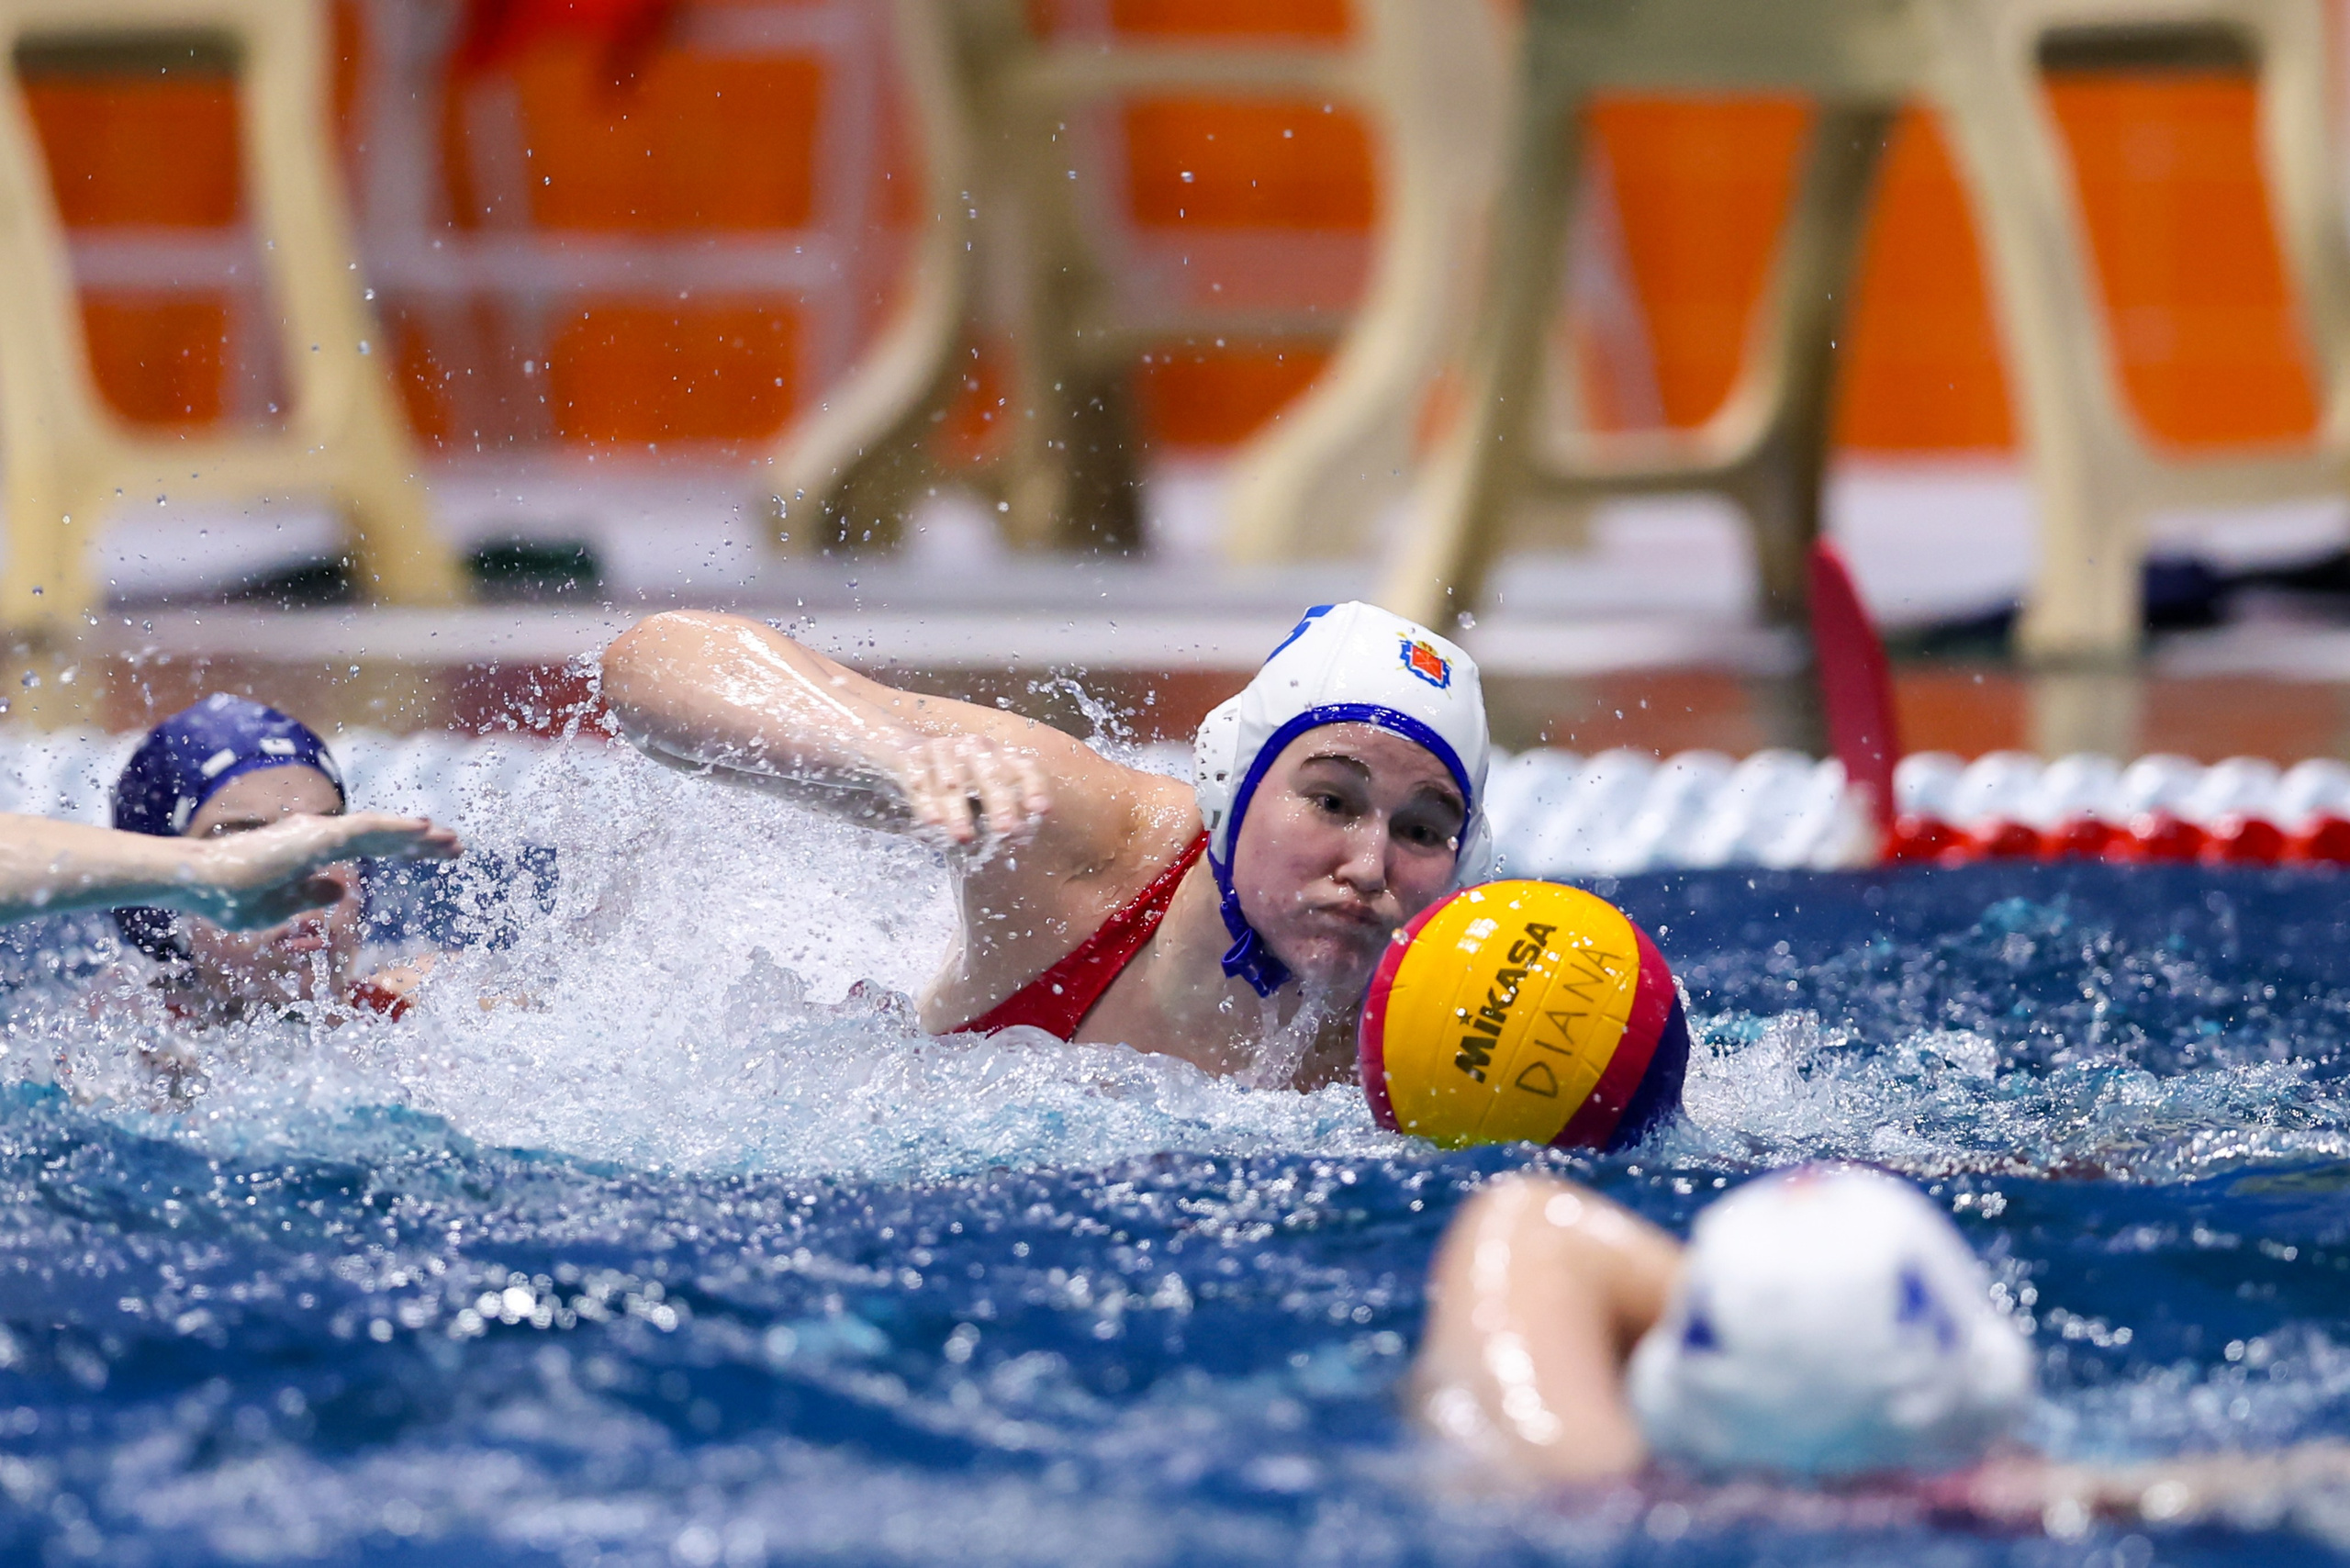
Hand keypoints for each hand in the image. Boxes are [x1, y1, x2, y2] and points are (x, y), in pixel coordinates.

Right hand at [179, 812, 462, 928]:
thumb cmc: (230, 896)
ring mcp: (318, 835)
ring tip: (450, 841)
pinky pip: (362, 831)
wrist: (197, 883)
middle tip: (459, 847)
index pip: (373, 847)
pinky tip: (422, 832)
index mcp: (316, 851)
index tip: (441, 855)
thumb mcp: (280, 906)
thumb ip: (310, 895)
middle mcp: (321, 837)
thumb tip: (339, 890)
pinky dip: (394, 830)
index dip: (409, 849)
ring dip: (417, 836)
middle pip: (384, 837)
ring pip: (379, 831)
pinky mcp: (313, 838)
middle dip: (423, 843)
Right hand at [893, 734, 1051, 850]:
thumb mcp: (981, 789)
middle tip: (1005, 829)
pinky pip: (919, 780)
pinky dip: (925, 802)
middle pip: (991, 774)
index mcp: (997, 755)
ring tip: (963, 836)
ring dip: (958, 810)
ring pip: (953, 781)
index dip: (1034, 787)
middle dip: (999, 802)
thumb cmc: (953, 776)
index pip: (1023, 766)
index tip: (1040, 811)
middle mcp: (973, 747)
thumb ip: (1001, 811)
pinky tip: (933, 822)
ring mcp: (941, 749)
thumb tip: (1020, 837)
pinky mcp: (911, 756)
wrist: (903, 749)